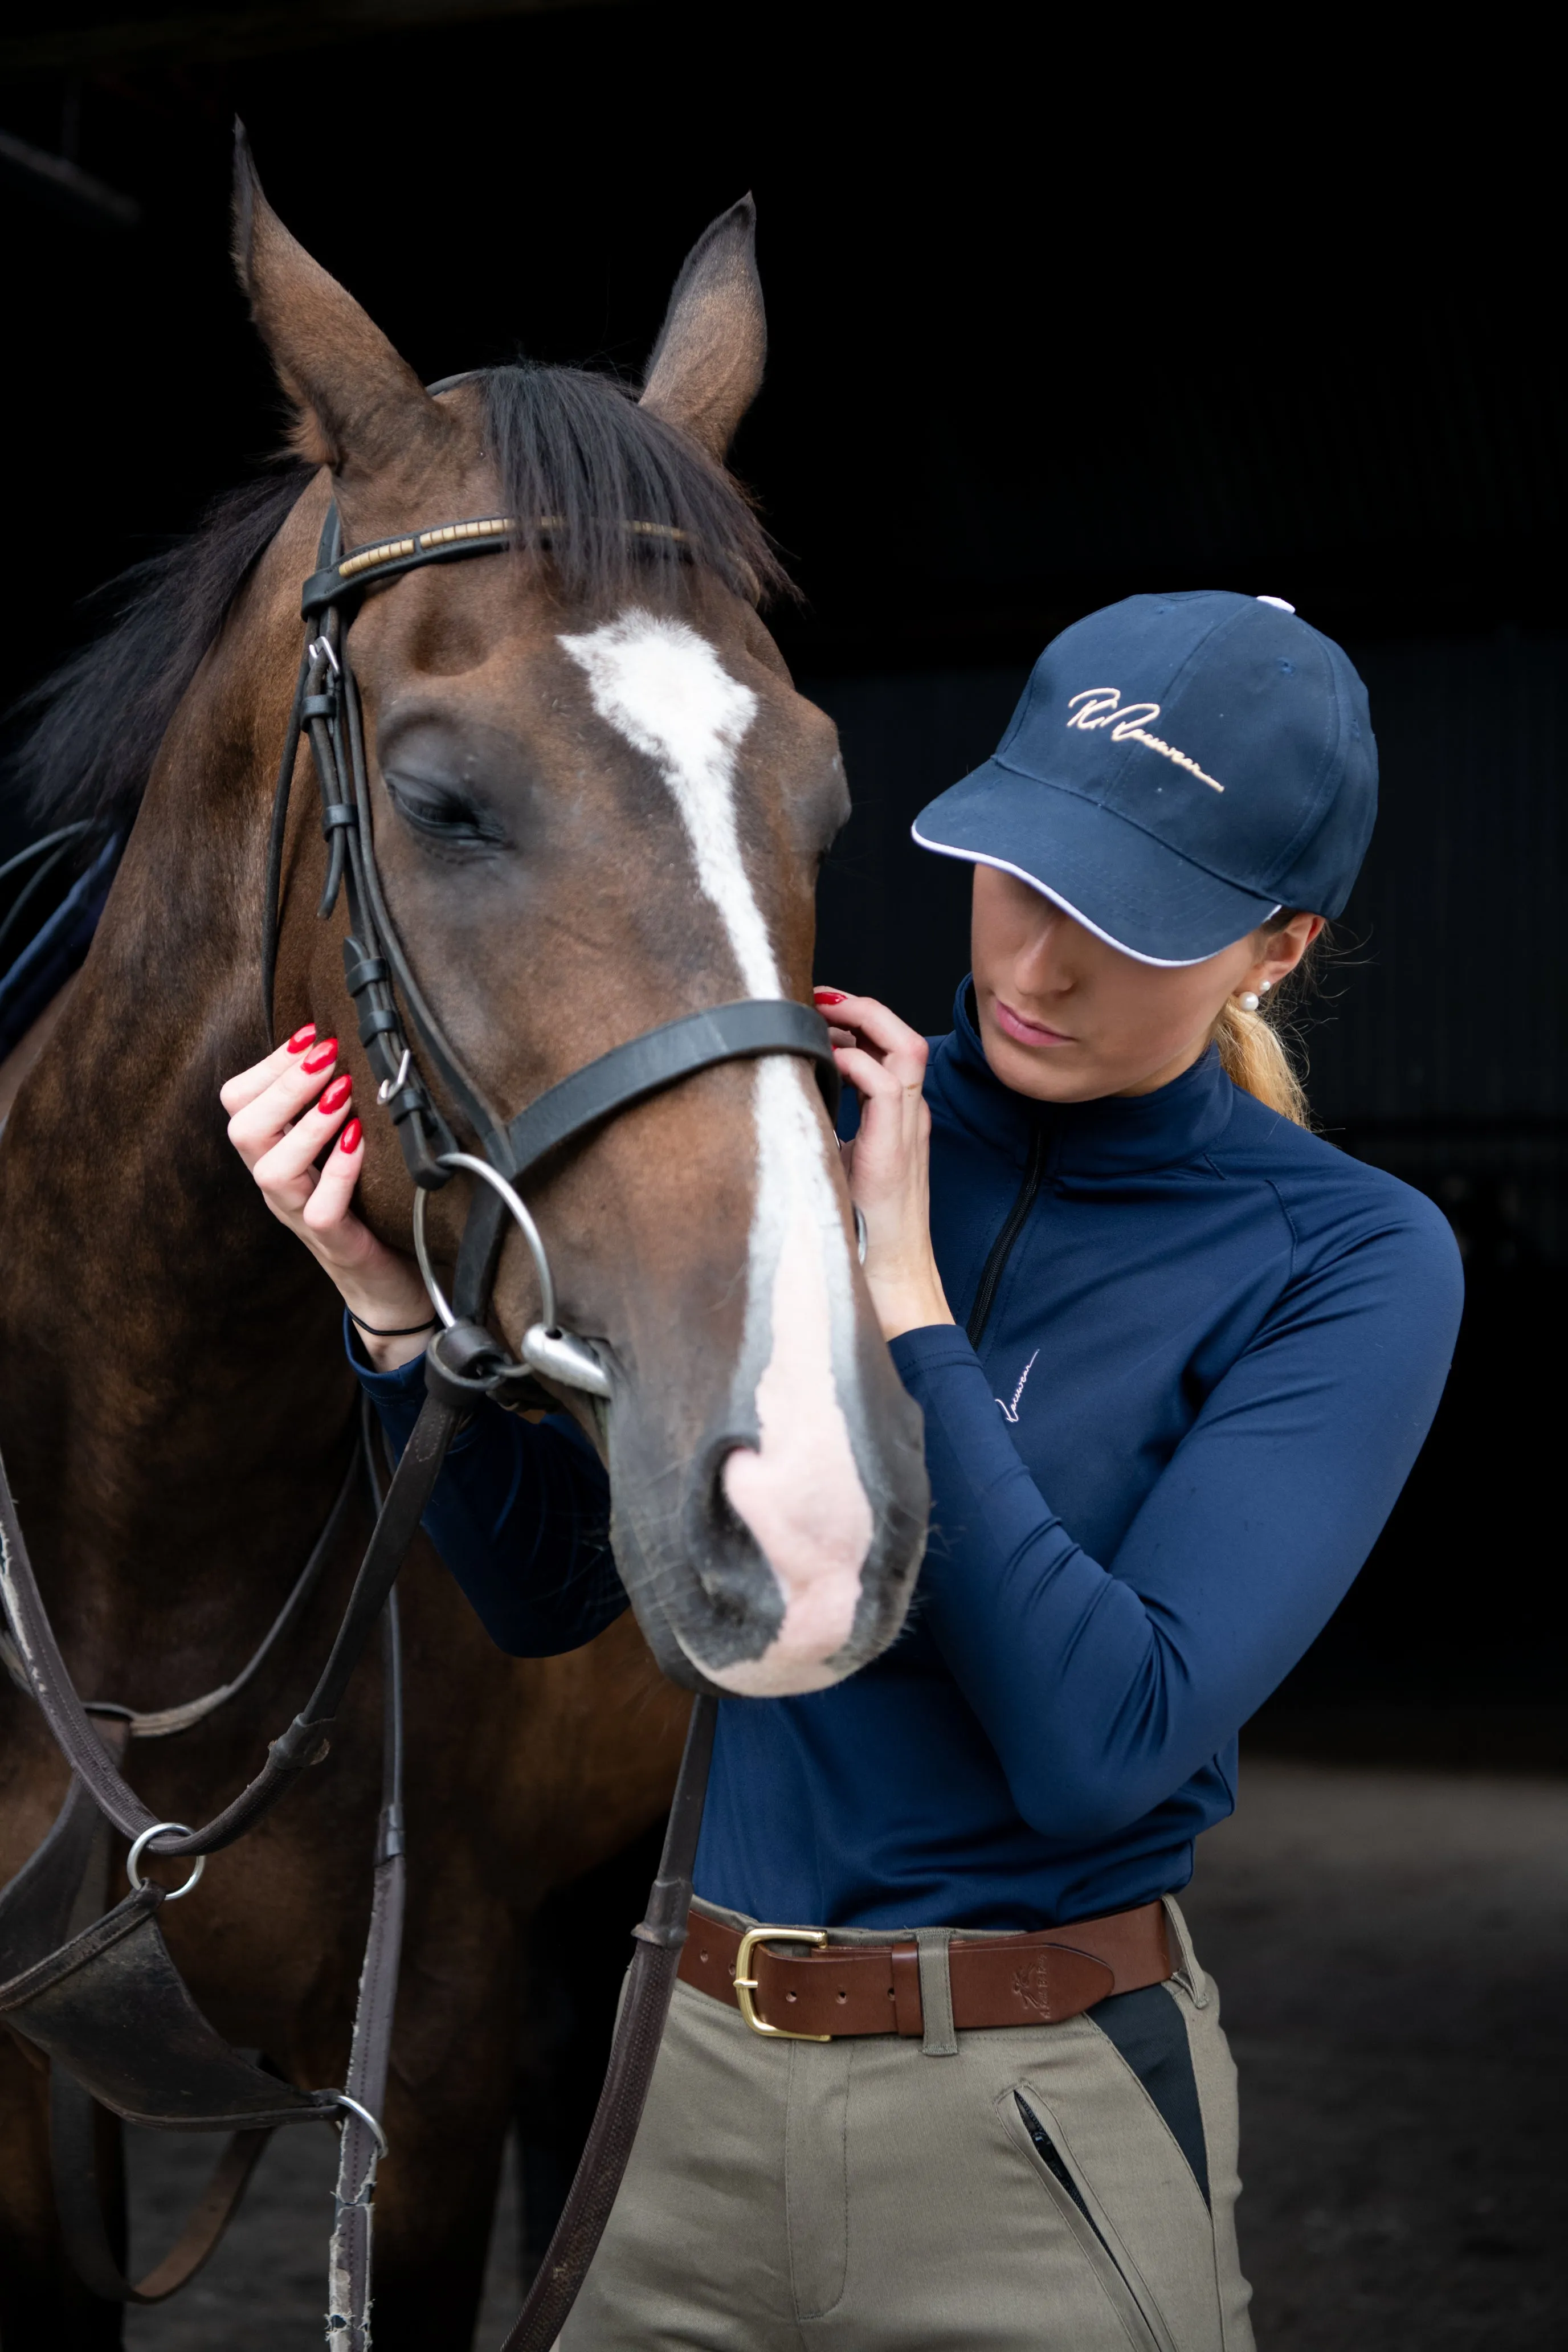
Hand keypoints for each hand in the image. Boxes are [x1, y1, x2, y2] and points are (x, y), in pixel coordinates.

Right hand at [221, 1023, 434, 1371]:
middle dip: (284, 1085)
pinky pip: (322, 1209)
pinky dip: (340, 1170)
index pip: (239, 1102)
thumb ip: (334, 1103)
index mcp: (276, 1152)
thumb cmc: (371, 1203)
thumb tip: (343, 1037)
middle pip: (243, 1130)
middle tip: (327, 1056)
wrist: (393, 1284)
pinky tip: (361, 1141)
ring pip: (273, 1170)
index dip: (270, 1064)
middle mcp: (279, 1185)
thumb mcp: (344, 1145)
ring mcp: (301, 1217)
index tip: (312, 1033)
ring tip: (344, 1092)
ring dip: (309, 1123)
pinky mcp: (336, 1243)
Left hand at [814, 988, 953, 1342]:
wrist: (886, 1280)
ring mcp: (907, 1132)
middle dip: (862, 1006)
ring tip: (821, 1012)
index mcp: (898, 1119)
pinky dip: (855, 1063)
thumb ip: (823, 1127)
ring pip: (905, 1047)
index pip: (891, 1047)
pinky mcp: (894, 1151)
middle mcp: (909, 1118)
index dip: (859, 1019)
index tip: (818, 1008)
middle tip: (818, 996)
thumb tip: (776, 1097)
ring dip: (863, 1021)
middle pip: (905, 1035)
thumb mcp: (836, 1164)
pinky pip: (885, 1085)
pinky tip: (823, 1060)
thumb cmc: (856, 1230)